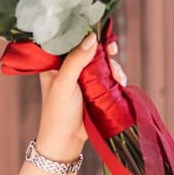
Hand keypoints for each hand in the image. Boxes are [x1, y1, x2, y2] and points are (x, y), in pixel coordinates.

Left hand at [34, 34, 126, 160]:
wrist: (66, 141)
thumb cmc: (58, 113)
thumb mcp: (64, 84)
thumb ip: (75, 60)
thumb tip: (92, 38)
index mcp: (54, 63)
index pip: (69, 39)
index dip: (84, 33)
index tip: (98, 33)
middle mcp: (68, 67)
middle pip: (89, 48)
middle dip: (104, 50)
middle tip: (113, 51)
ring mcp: (83, 77)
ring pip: (102, 61)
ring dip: (112, 65)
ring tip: (117, 77)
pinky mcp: (95, 88)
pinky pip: (108, 75)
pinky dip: (116, 76)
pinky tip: (119, 82)